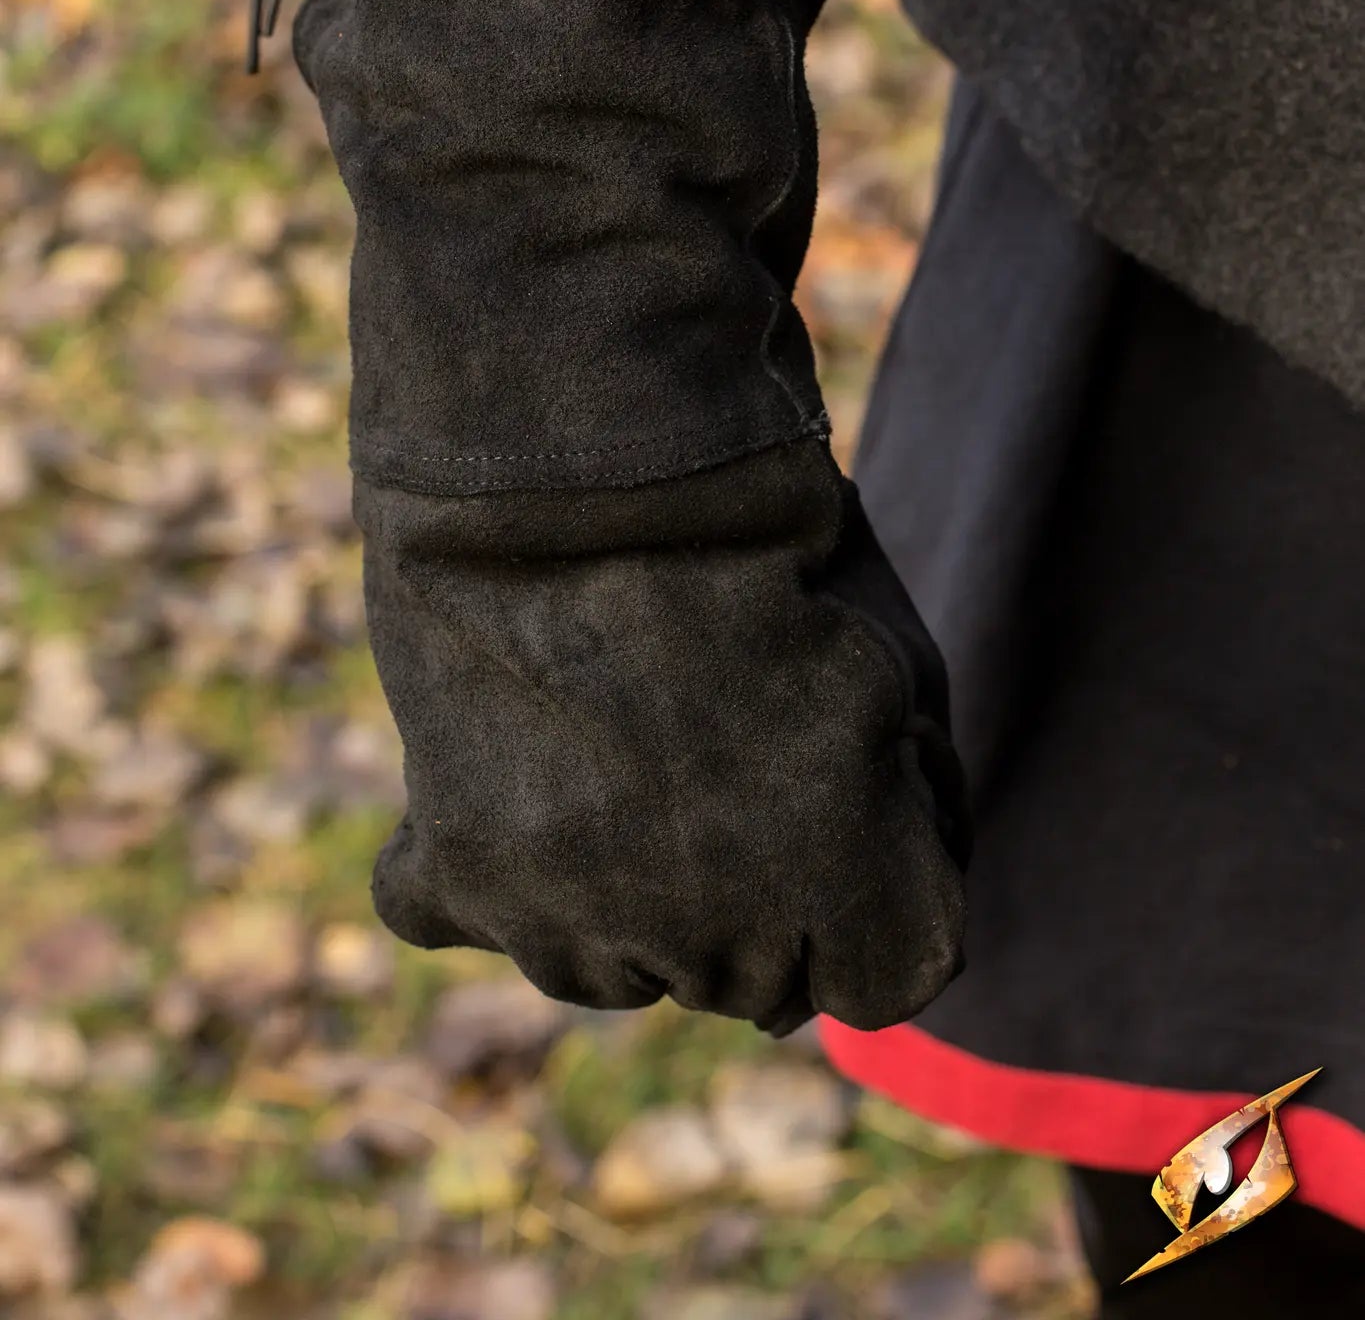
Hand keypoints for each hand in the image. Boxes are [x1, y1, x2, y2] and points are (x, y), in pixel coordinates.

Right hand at [358, 449, 968, 1034]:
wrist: (579, 457)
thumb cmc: (759, 546)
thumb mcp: (898, 667)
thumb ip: (915, 809)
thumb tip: (902, 883)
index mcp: (844, 873)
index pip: (894, 974)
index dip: (881, 884)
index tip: (845, 797)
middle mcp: (712, 931)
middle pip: (754, 980)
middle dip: (759, 886)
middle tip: (715, 740)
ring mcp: (572, 915)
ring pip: (620, 970)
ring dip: (630, 893)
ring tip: (616, 742)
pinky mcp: (458, 874)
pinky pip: (481, 918)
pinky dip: (497, 867)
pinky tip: (518, 771)